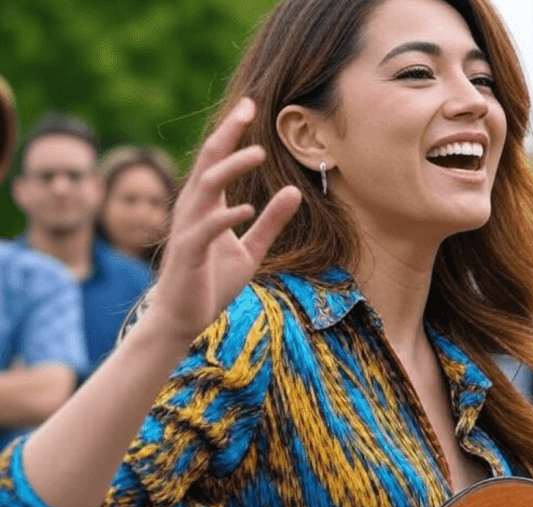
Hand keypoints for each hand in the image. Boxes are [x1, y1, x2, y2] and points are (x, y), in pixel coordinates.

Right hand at [146, 98, 301, 342]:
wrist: (182, 319)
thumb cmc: (211, 282)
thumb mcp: (250, 249)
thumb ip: (271, 221)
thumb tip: (294, 192)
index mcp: (206, 205)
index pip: (217, 159)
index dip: (232, 132)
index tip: (250, 105)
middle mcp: (192, 209)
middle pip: (208, 161)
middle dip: (227, 134)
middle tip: (249, 108)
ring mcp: (188, 229)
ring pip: (205, 187)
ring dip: (230, 168)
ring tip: (257, 153)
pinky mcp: (188, 253)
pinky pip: (205, 229)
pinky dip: (225, 216)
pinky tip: (247, 208)